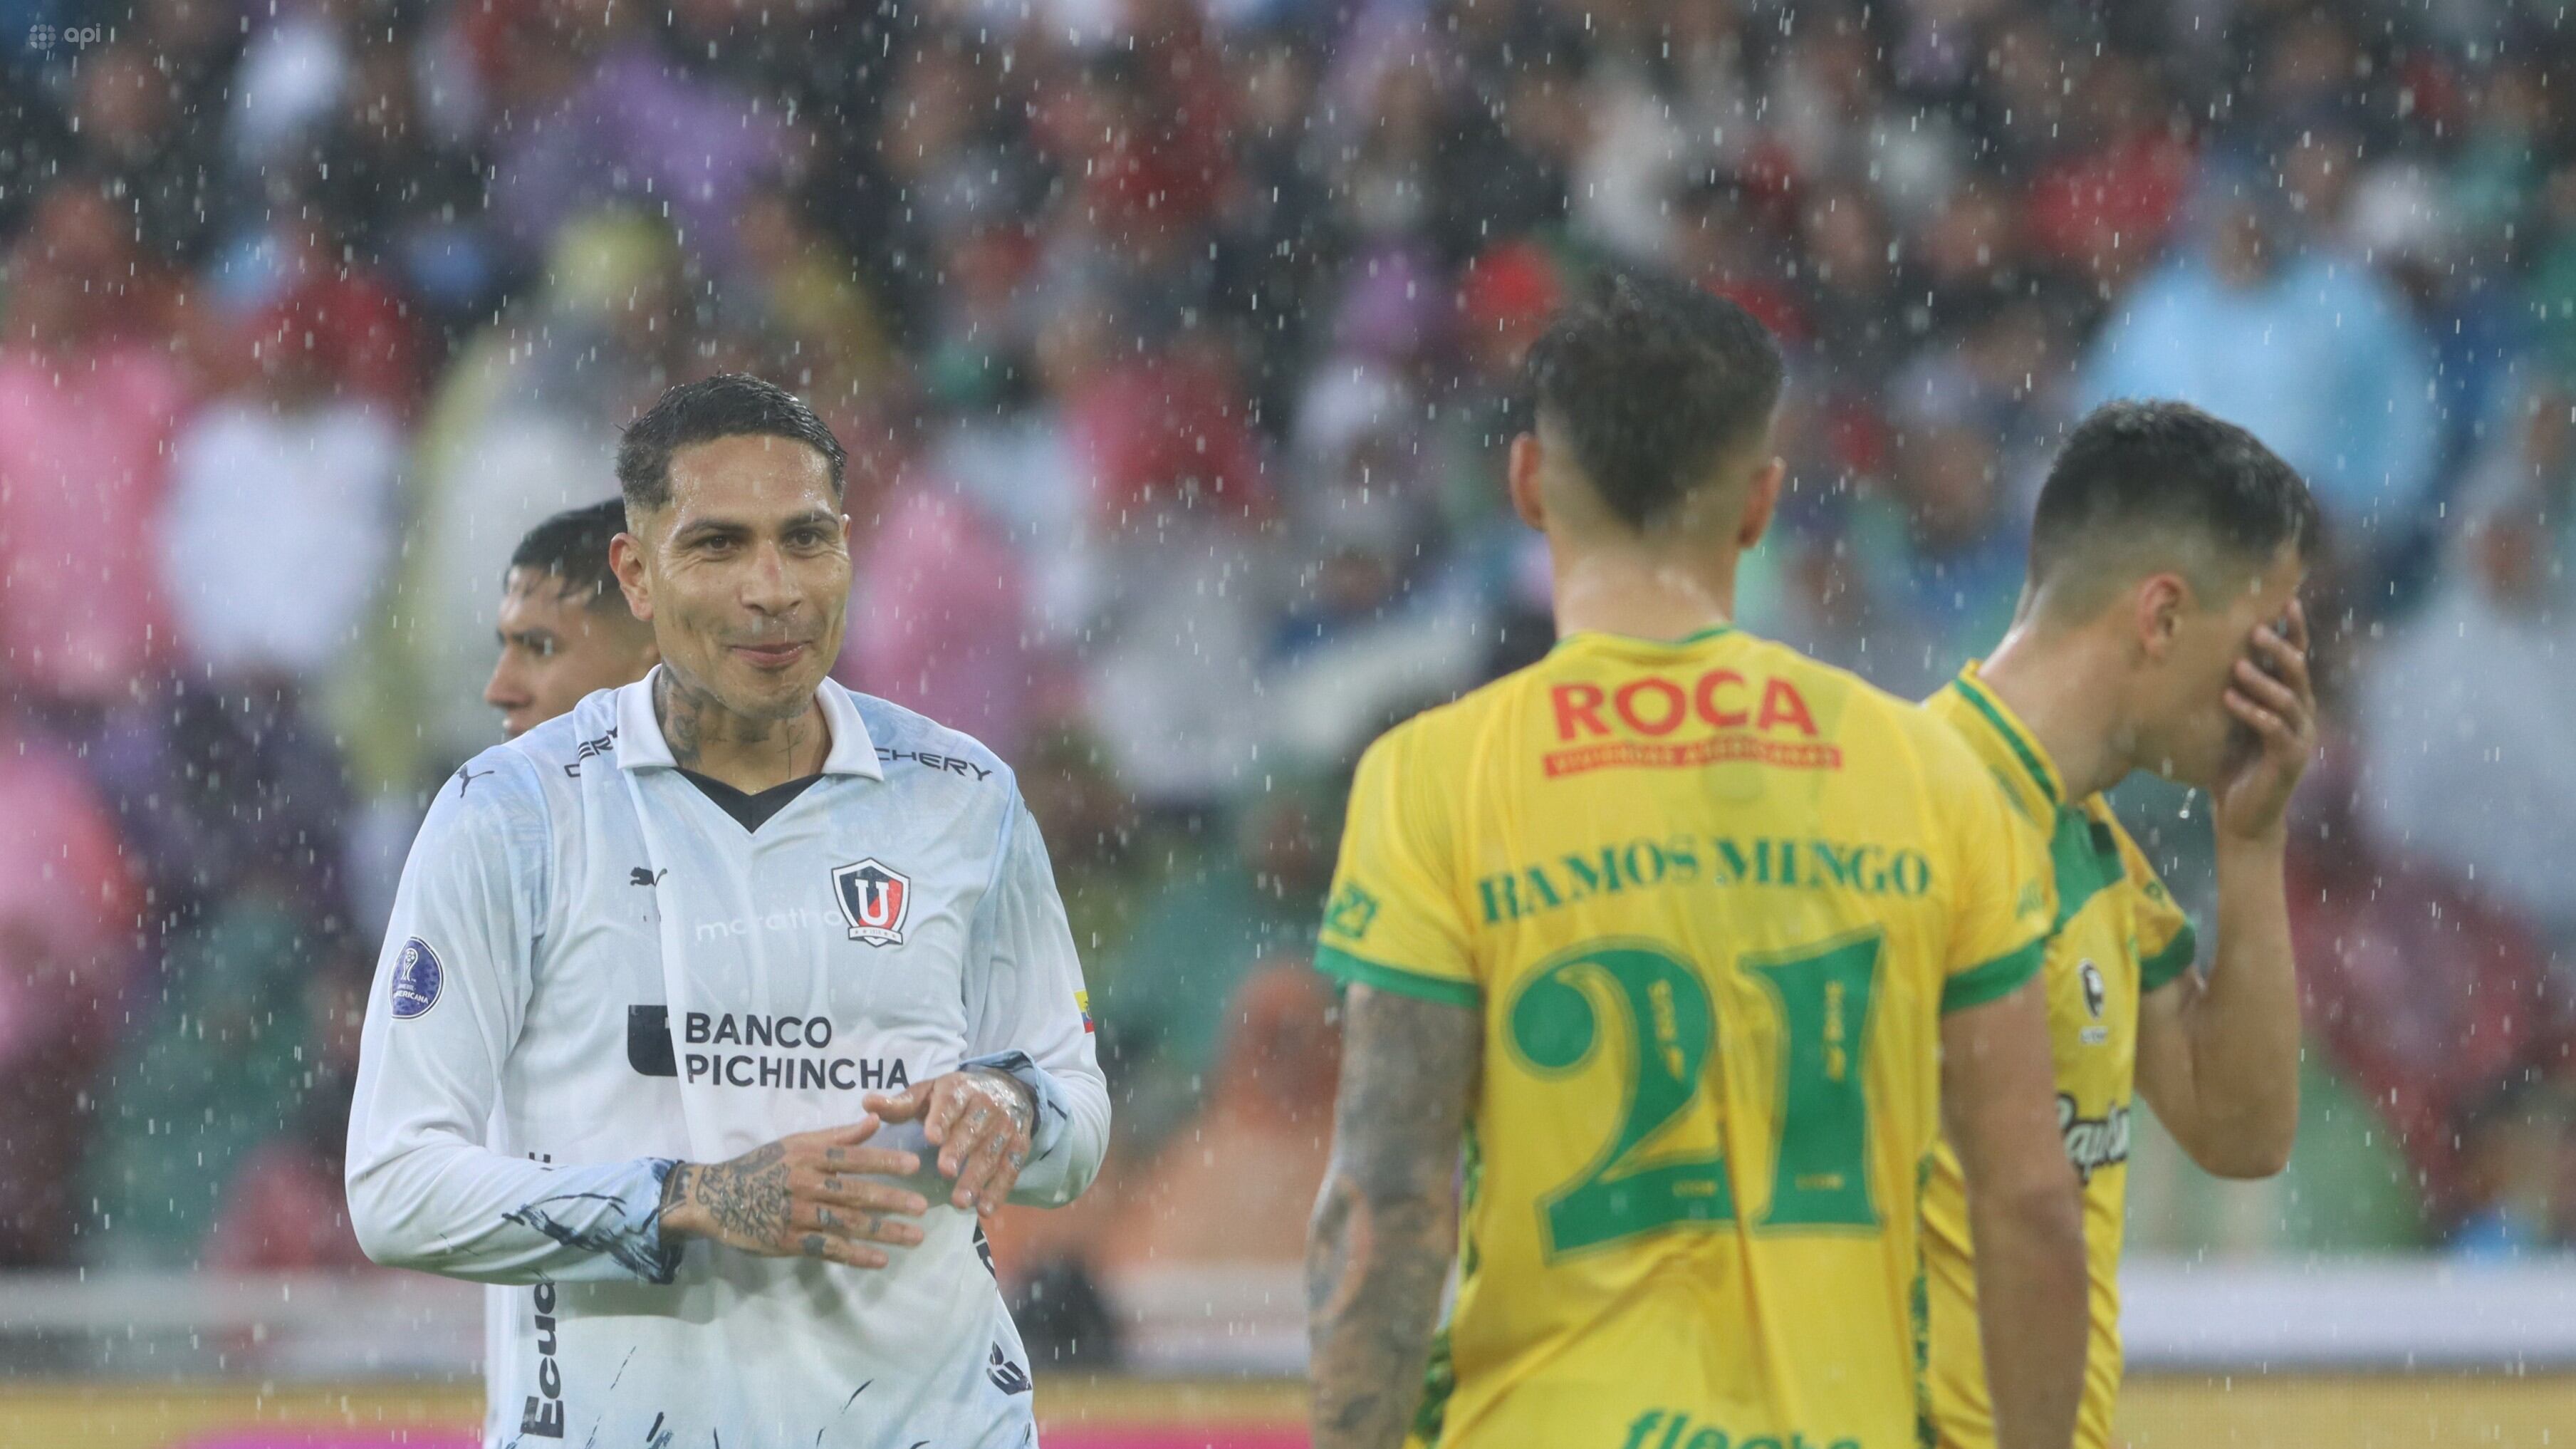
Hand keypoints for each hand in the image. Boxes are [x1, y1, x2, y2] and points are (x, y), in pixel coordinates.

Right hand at [658, 1119, 929, 1268]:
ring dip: (884, 1231)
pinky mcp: (789, 1242)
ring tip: (915, 1236)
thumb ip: (837, 1135)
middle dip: (891, 1201)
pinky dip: (855, 1255)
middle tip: (923, 1207)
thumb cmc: (760, 1166)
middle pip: (855, 1193)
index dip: (884, 1161)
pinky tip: (880, 1259)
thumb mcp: (795, 1143)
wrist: (715, 1197)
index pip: (852, 1157)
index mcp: (808, 1156)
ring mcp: (797, 1215)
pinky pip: (828, 1249)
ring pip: (847, 1224)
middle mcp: (805, 1184)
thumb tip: (875, 1120)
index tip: (913, 1166)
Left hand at [865, 1069, 1034, 1214]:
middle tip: (945, 1172)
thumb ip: (900, 1104)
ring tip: (961, 1202)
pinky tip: (985, 1209)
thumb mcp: (927, 1094)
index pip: (950, 1103)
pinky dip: (1000, 1189)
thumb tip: (867, 1104)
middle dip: (960, 1150)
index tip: (931, 1137)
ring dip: (978, 1177)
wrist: (1006, 1090)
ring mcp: (1006, 1125)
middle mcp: (986, 1105)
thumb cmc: (954, 1098)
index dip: (941, 1120)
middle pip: (973, 1129)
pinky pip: (1012, 1168)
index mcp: (958, 1090)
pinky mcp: (1020, 1145)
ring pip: (992, 1152)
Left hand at [2213, 599, 2316, 843]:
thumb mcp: (2229, 721)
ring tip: (2237, 665)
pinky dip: (2253, 713)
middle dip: (2278, 649)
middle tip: (2256, 631)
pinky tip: (2231, 700)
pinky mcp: (2289, 760)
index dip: (2294, 630)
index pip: (2297, 658)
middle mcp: (2302, 714)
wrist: (2243, 816)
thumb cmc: (2232, 764)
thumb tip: (2202, 650)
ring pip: (2288, 699)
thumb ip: (2230, 689)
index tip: (2286, 601)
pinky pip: (2275, 730)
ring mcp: (2300, 737)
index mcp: (2290, 700)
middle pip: (2298, 672)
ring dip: (2262, 680)